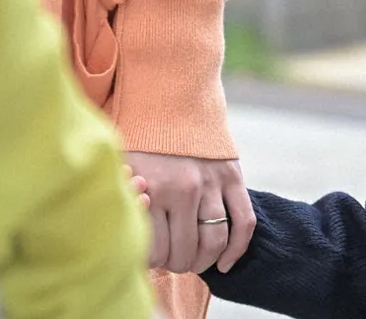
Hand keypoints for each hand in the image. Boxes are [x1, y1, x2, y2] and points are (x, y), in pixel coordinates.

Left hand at [125, 152, 255, 274]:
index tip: (152, 259)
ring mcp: (212, 184)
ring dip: (205, 261)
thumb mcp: (121, 171)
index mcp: (153, 189)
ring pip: (215, 241)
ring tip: (196, 262)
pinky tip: (225, 263)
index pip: (154, 250)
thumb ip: (127, 205)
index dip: (153, 262)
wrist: (172, 102)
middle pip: (184, 250)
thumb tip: (129, 244)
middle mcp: (184, 189)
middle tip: (173, 263)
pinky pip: (244, 221)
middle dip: (178, 264)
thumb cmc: (140, 142)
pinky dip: (237, 248)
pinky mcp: (233, 177)